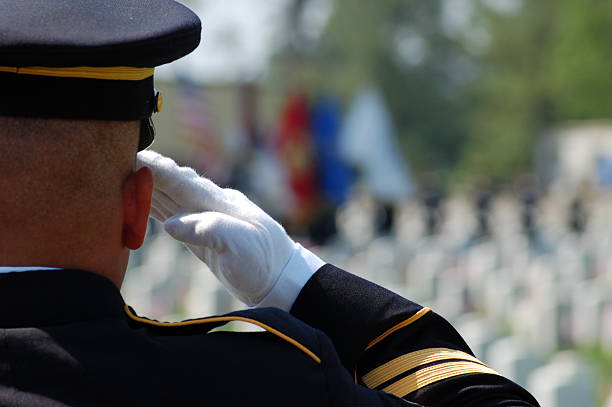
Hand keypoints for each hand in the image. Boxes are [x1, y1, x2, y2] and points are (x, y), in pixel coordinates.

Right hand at [136, 151, 323, 309]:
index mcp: (219, 203)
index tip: (134, 155)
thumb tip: (171, 224)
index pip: (182, 181)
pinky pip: (173, 217)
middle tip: (117, 159)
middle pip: (172, 184)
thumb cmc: (264, 261)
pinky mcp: (203, 238)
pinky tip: (142, 204)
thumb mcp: (241, 245)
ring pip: (170, 198)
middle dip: (146, 172)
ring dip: (146, 188)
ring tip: (121, 176)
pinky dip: (155, 209)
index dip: (157, 169)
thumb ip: (208, 229)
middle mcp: (211, 206)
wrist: (280, 280)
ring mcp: (207, 220)